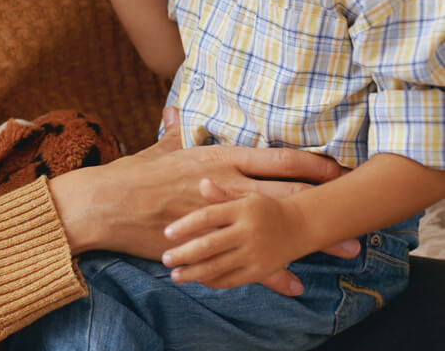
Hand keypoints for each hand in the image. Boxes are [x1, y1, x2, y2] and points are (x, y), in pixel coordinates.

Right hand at [48, 108, 358, 297]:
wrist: (110, 202)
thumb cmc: (136, 173)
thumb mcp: (160, 147)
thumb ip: (174, 129)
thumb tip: (175, 110)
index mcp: (220, 157)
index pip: (276, 155)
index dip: (310, 160)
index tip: (336, 165)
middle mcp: (227, 183)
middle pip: (287, 189)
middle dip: (324, 198)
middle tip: (356, 206)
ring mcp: (221, 213)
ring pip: (275, 224)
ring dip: (312, 238)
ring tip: (345, 250)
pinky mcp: (209, 241)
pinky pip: (248, 260)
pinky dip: (274, 273)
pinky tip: (296, 283)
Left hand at [162, 190, 311, 292]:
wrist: (300, 225)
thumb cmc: (264, 207)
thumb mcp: (245, 195)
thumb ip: (221, 194)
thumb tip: (202, 183)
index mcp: (240, 208)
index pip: (207, 216)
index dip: (185, 225)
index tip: (166, 233)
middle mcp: (247, 231)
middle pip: (210, 244)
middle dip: (185, 254)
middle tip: (165, 259)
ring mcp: (254, 253)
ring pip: (219, 266)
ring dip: (194, 273)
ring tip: (175, 275)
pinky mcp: (260, 270)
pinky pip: (233, 279)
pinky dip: (214, 281)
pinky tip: (199, 280)